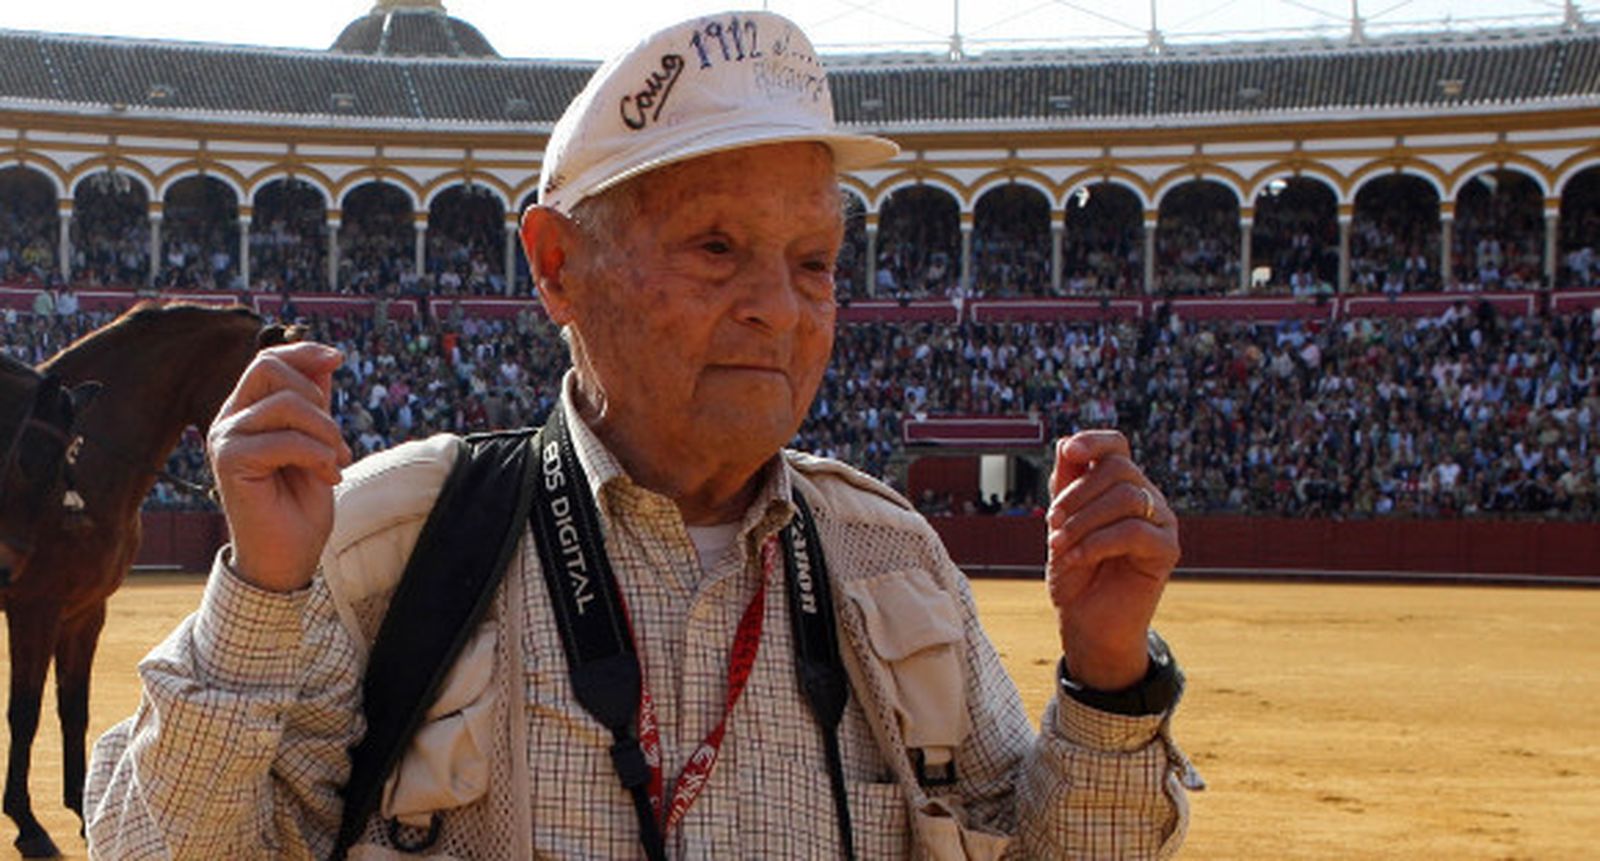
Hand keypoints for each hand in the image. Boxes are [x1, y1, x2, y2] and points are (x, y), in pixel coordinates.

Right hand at [208, 342, 351, 591]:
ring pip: (285, 404)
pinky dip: (317, 455)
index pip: (268, 360)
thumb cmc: (301, 503)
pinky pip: (285, 439)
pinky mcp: (230, 461)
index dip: (303, 352)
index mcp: (248, 412)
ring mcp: (225, 439)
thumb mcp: (318, 442)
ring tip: (335, 463)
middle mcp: (230, 420)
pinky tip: (328, 478)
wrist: (288, 555)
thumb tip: (325, 359)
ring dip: (325, 433)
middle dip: (317, 398)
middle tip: (337, 441)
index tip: (338, 358)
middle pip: (269, 368)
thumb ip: (316, 403)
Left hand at [1045, 431, 1179, 690]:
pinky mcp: (1167, 550)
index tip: (1069, 452)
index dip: (1095, 441)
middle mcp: (1147, 499)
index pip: (1117, 447)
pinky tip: (1077, 559)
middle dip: (1076, 494)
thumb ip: (1065, 485)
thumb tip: (1066, 442)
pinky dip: (1097, 542)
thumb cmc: (1075, 573)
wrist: (1086, 623)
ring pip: (1126, 497)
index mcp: (1121, 487)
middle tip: (1051, 524)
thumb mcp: (1061, 524)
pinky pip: (1134, 530)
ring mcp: (1161, 523)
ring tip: (1058, 546)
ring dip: (1082, 521)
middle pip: (1118, 468)